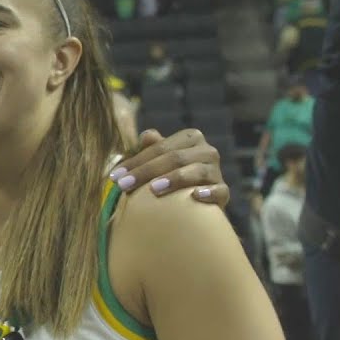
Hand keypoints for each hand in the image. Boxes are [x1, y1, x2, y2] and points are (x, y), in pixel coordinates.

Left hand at [110, 128, 229, 206]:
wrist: (195, 203)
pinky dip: (209, 193)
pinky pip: (220, 190)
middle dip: (146, 172)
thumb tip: (147, 136)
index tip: (115, 176)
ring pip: (196, 171)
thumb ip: (152, 148)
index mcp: (190, 138)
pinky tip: (194, 197)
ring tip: (154, 189)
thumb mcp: (158, 160)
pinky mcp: (224, 191)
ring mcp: (216, 171)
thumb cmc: (169, 176)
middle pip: (175, 158)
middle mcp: (207, 151)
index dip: (136, 161)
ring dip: (175, 179)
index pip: (160, 148)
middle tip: (123, 186)